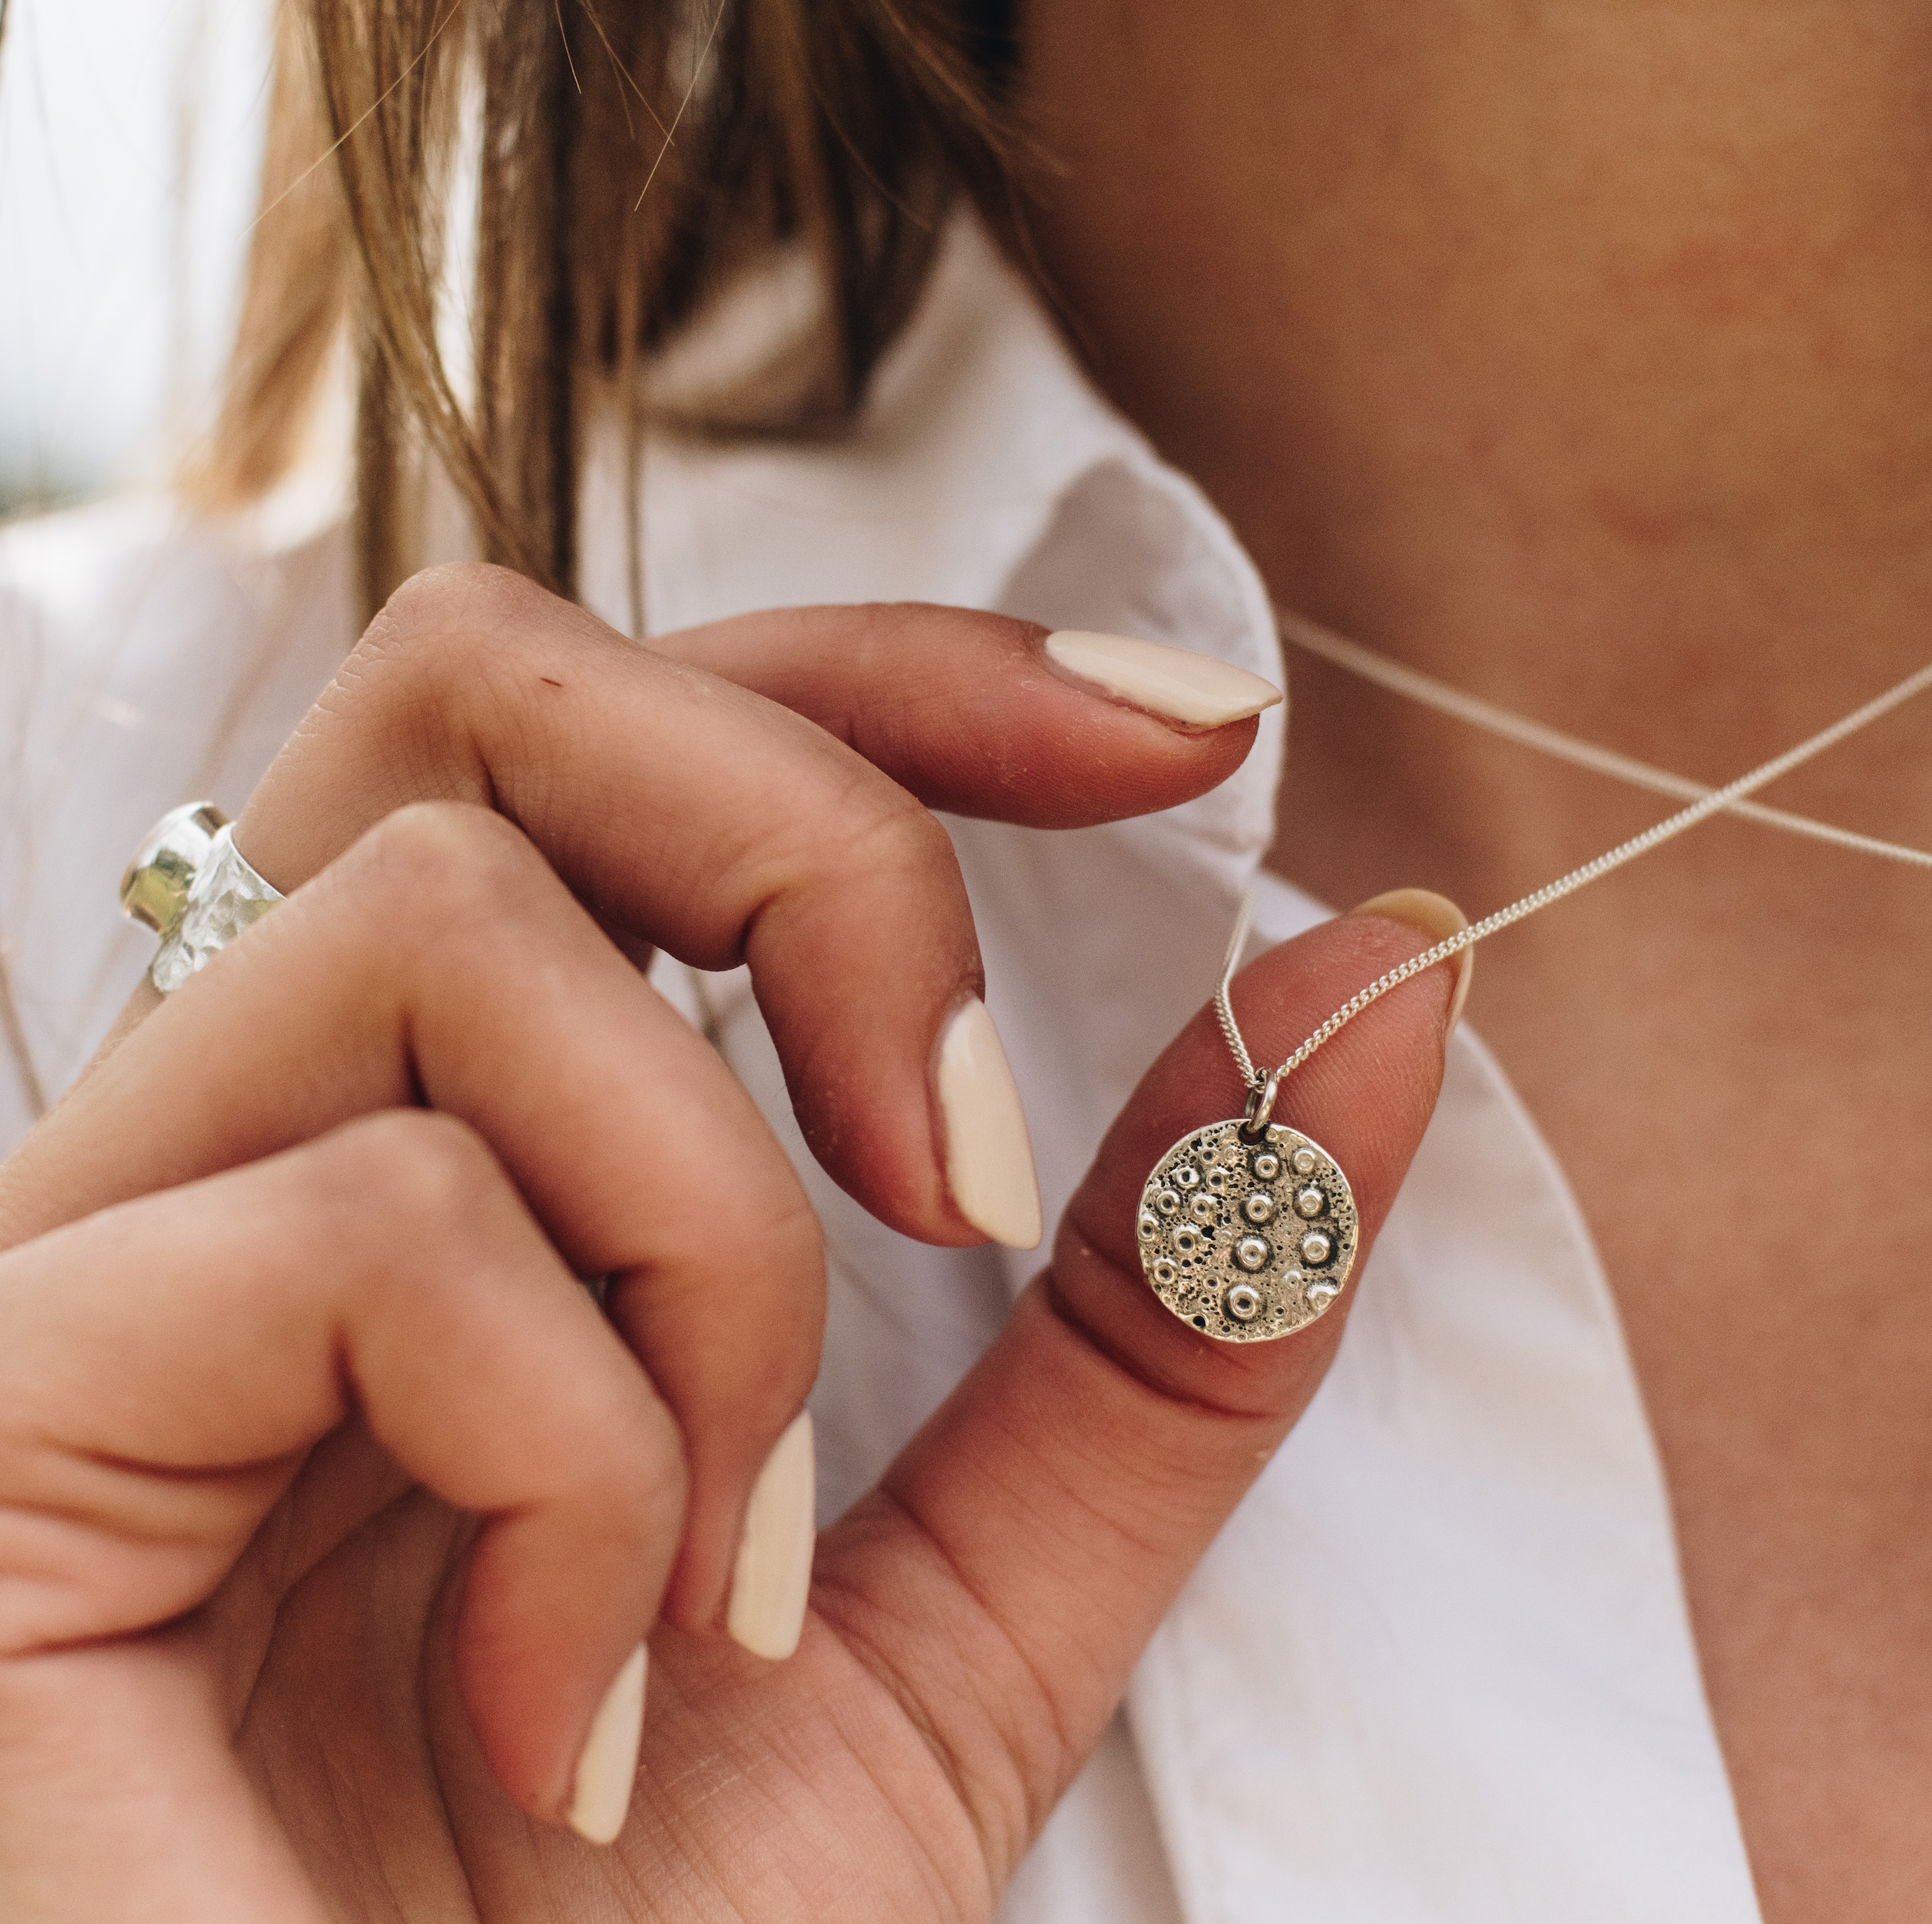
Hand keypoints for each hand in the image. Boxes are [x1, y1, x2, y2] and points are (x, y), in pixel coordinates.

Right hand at [0, 565, 1304, 1913]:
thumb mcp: (968, 1607)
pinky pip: (373, 1222)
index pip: (609, 729)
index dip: (898, 674)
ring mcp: (86, 1248)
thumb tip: (1374, 983)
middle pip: (482, 682)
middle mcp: (229, 1139)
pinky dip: (579, 1463)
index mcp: (425, 1155)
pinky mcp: (5, 1395)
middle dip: (822, 851)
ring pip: (447, 926)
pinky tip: (568, 1707)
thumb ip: (1164, 1313)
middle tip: (972, 1173)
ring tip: (729, 1572)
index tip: (1180, 739)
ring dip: (712, 1253)